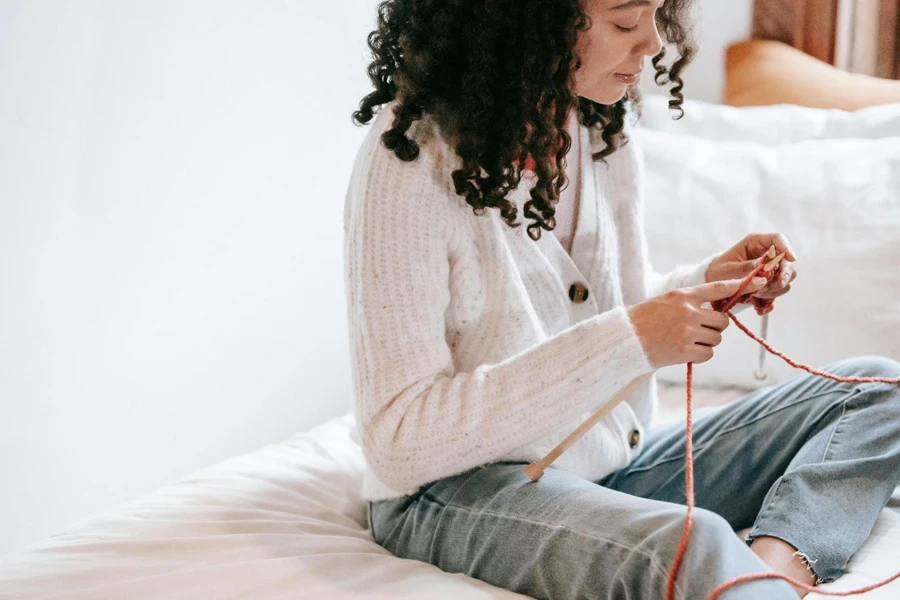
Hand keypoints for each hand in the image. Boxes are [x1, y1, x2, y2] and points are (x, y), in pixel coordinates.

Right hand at [628, 277, 768, 368]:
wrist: (626, 339)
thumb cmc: (646, 319)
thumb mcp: (667, 301)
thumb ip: (691, 302)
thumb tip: (717, 313)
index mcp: (683, 296)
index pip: (718, 288)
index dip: (741, 285)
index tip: (760, 282)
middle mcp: (688, 312)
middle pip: (722, 321)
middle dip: (715, 327)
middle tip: (698, 330)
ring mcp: (687, 332)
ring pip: (716, 338)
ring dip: (706, 342)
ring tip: (686, 341)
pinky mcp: (686, 351)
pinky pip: (708, 353)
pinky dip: (700, 354)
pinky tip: (684, 351)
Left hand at [706, 233, 797, 300]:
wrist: (713, 282)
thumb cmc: (718, 271)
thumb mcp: (729, 269)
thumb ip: (747, 267)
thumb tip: (766, 266)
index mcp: (755, 242)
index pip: (778, 239)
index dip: (786, 248)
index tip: (791, 258)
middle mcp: (766, 252)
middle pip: (787, 259)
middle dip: (784, 272)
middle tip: (778, 283)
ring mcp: (770, 266)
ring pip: (787, 274)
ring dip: (776, 285)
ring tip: (758, 292)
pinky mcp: (770, 279)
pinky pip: (780, 287)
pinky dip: (772, 293)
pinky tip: (758, 296)